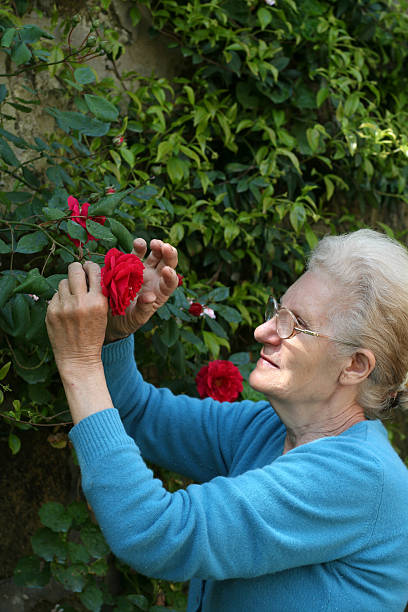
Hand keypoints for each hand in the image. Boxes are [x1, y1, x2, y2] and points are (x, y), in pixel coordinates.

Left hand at [46, 261, 107, 377]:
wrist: (78, 357)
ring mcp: (64, 306)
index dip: (91, 266)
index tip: (89, 267)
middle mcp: (80, 302)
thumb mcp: (104, 313)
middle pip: (74, 270)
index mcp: (98, 301)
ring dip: (68, 285)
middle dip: (76, 268)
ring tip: (72, 296)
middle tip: (77, 270)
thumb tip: (91, 271)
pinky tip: (65, 309)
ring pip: (63, 282)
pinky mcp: (51, 312)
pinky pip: (55, 295)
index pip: (94, 271)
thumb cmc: (94, 334)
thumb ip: (98, 293)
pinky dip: (60, 299)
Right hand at [104, 238, 178, 342]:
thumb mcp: (136, 318)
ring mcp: (145, 271)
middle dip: (169, 255)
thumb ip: (143, 308)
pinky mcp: (131, 265)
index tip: (167, 271)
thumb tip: (150, 297)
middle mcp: (155, 279)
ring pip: (155, 255)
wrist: (111, 315)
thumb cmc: (128, 320)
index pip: (171, 283)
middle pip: (167, 264)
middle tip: (166, 248)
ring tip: (154, 243)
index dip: (171, 276)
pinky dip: (139, 246)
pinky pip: (137, 253)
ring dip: (157, 247)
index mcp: (160, 293)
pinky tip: (139, 242)